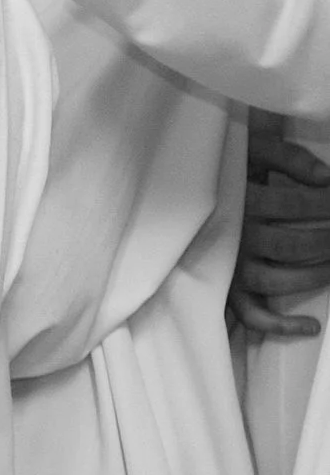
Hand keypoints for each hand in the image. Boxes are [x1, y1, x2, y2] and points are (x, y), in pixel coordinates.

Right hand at [232, 135, 329, 337]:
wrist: (162, 187)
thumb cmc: (214, 167)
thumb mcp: (246, 148)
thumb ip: (286, 157)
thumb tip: (326, 178)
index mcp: (237, 201)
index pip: (297, 205)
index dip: (328, 202)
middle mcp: (231, 238)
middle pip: (294, 247)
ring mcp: (227, 267)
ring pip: (278, 282)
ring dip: (317, 275)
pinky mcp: (223, 288)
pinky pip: (250, 315)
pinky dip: (280, 325)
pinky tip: (311, 325)